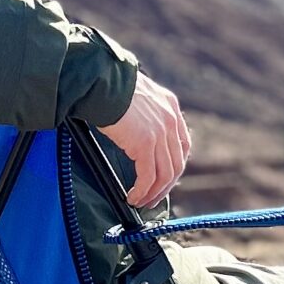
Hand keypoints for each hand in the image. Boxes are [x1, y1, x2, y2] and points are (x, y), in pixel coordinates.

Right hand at [99, 73, 190, 208]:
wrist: (100, 81)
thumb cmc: (108, 87)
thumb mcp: (137, 97)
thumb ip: (144, 114)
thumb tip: (136, 134)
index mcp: (170, 106)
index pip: (183, 144)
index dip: (174, 166)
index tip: (164, 179)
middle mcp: (170, 119)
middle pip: (176, 163)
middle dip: (165, 186)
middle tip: (152, 199)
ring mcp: (160, 132)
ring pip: (165, 174)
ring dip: (153, 193)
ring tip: (141, 202)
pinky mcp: (145, 143)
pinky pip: (148, 176)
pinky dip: (141, 191)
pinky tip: (132, 197)